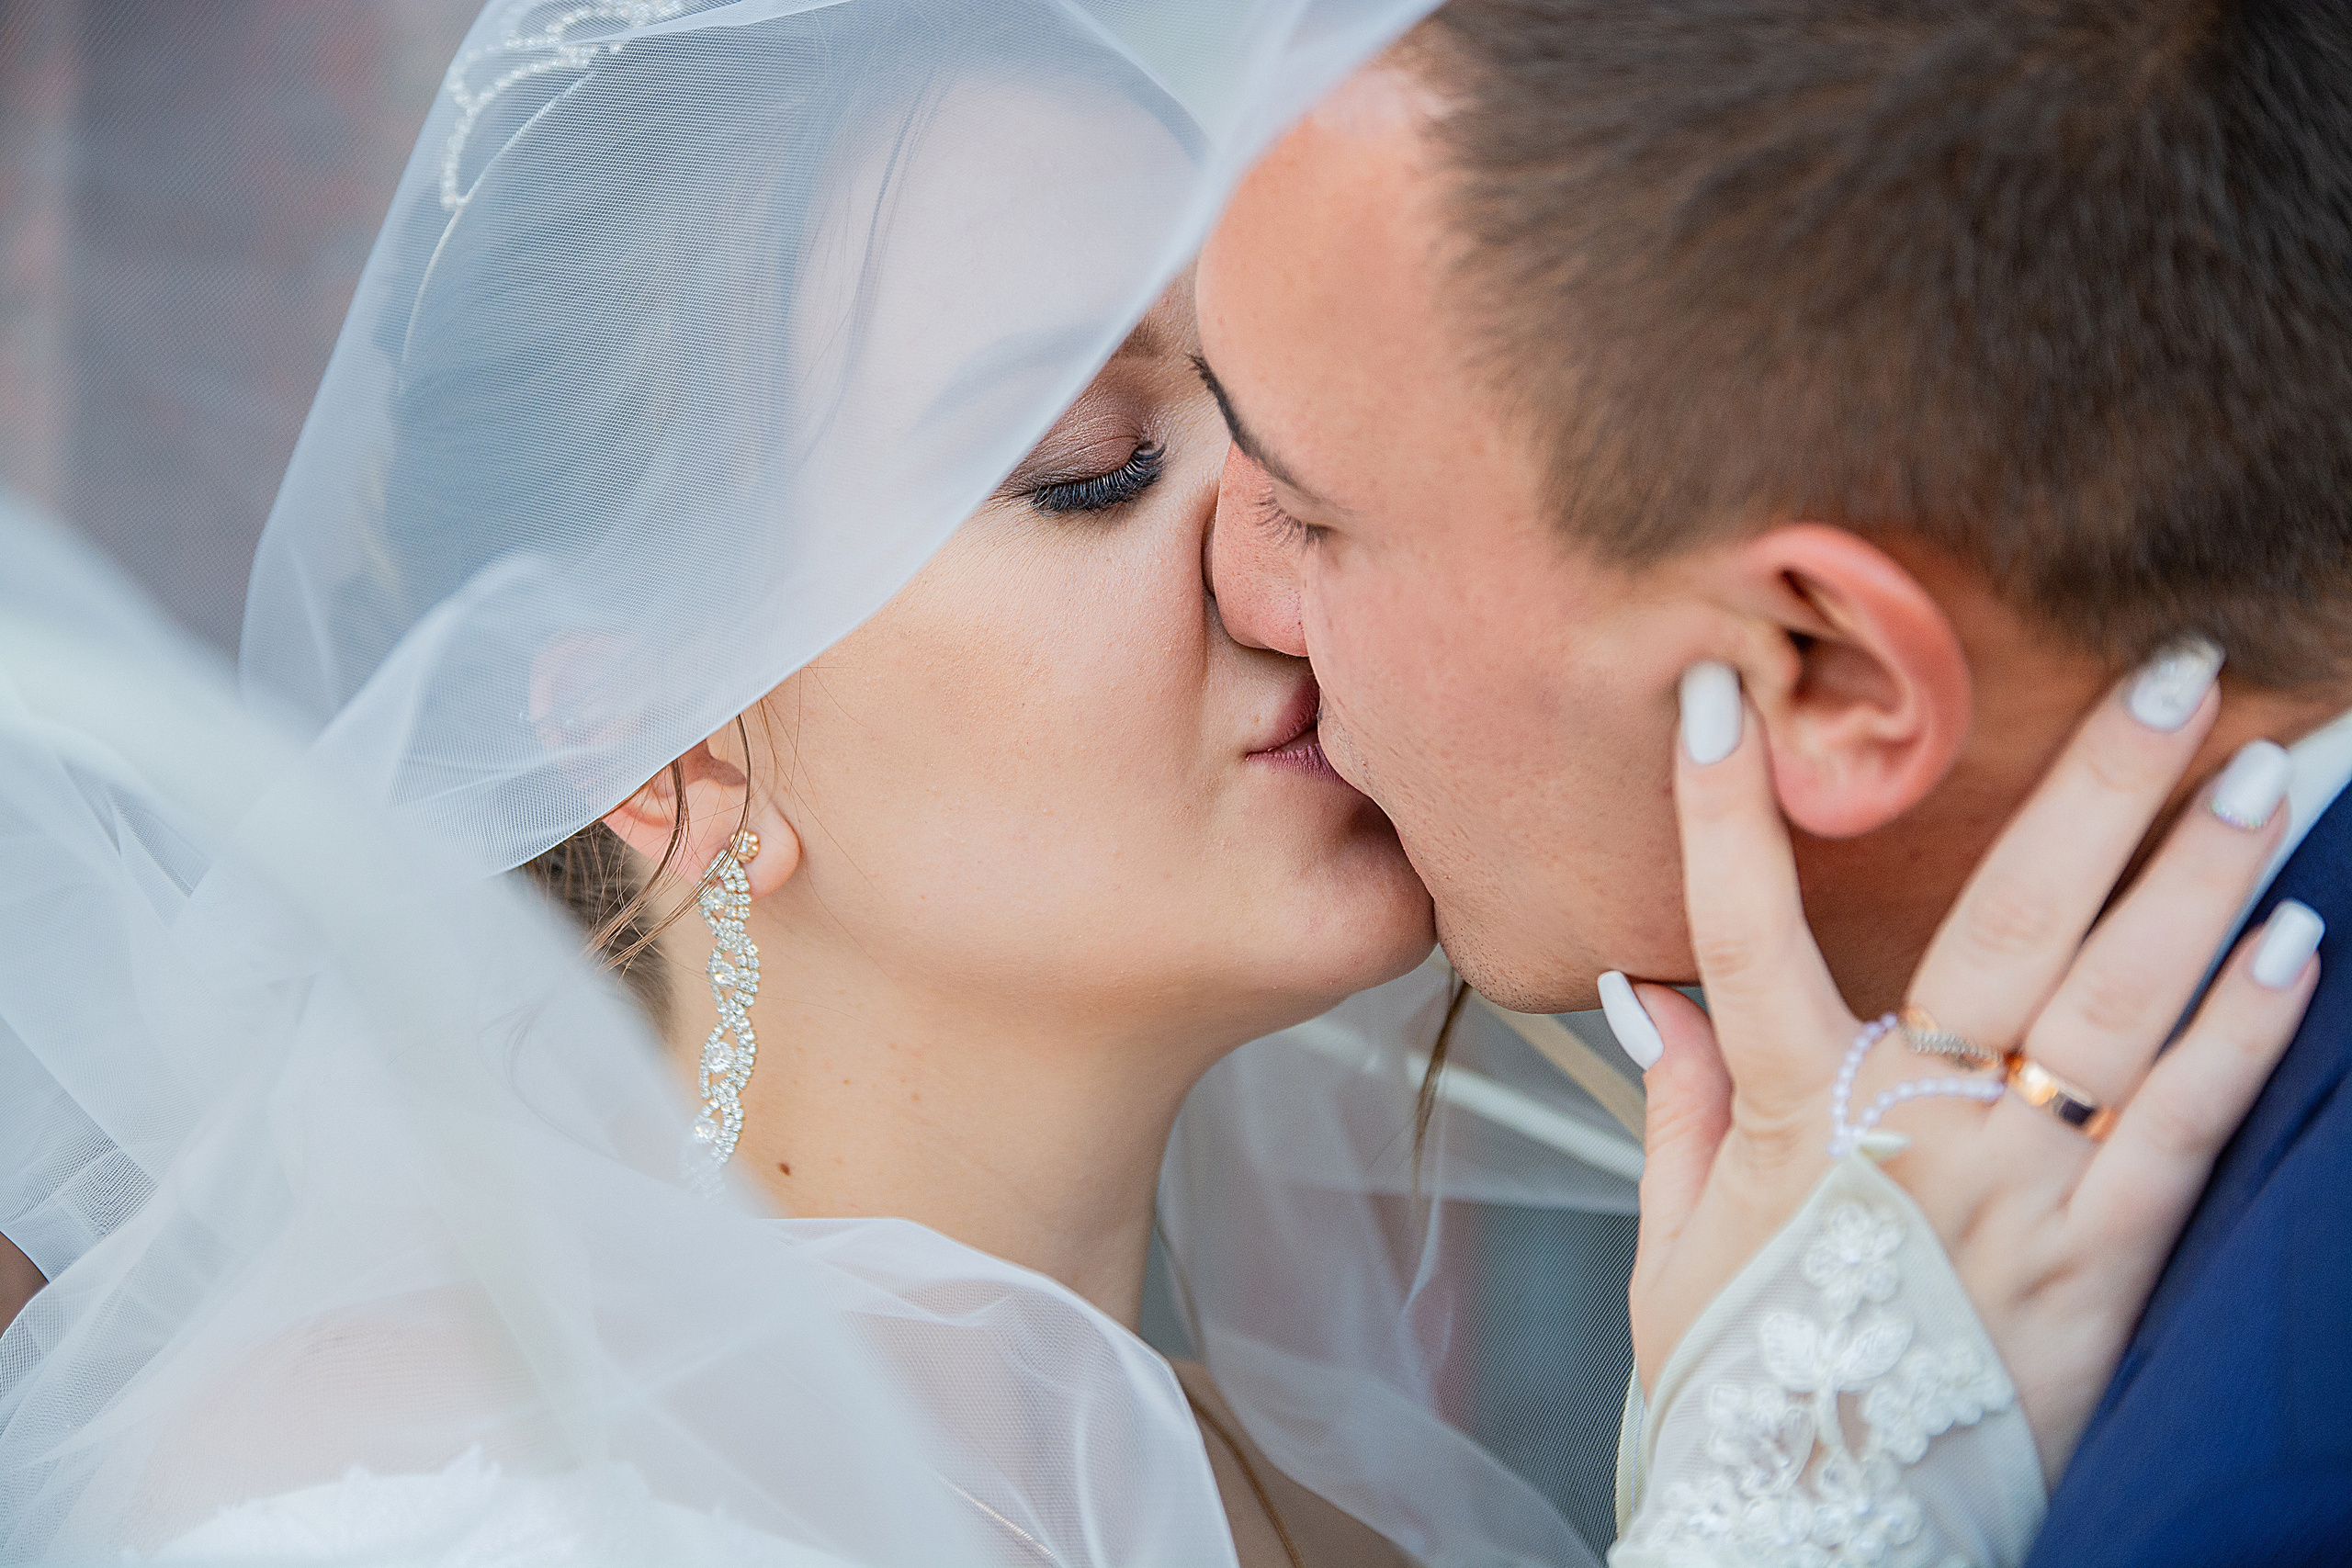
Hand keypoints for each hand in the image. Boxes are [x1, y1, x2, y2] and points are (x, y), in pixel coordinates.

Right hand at [1622, 657, 2322, 1477]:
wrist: (1821, 1538)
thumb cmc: (1743, 1394)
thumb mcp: (1671, 1251)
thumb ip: (1675, 1107)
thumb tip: (1646, 990)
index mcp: (1790, 1120)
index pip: (1738, 934)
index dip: (1720, 813)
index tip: (1714, 698)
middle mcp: (1916, 1136)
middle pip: (2009, 932)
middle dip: (2098, 792)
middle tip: (2175, 675)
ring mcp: (2021, 1197)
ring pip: (2120, 1011)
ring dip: (2201, 884)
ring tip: (2269, 771)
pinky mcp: (2103, 1270)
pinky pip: (2183, 1136)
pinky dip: (2244, 1039)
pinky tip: (2299, 948)